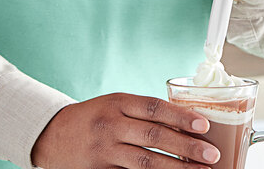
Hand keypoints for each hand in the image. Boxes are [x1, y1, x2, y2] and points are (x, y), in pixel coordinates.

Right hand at [31, 94, 219, 168]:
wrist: (52, 134)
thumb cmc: (96, 114)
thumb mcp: (117, 103)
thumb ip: (145, 111)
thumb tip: (185, 121)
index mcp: (119, 102)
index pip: (155, 108)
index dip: (181, 117)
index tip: (205, 126)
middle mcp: (112, 125)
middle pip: (154, 136)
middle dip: (186, 147)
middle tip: (212, 154)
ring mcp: (104, 151)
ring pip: (145, 162)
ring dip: (175, 168)